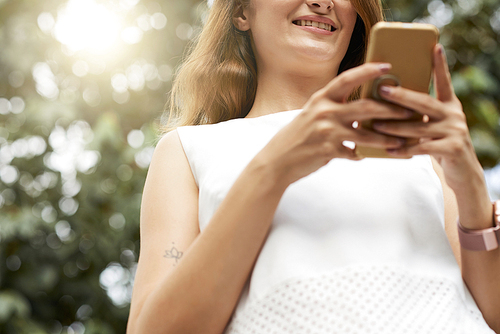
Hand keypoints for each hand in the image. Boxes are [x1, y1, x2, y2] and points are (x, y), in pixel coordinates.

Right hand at [255, 63, 411, 185]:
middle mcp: (324, 112)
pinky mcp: (328, 151)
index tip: (387, 67)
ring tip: (401, 140)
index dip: (369, 71)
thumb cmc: (297, 135)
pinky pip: (354, 152)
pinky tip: (370, 155)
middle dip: (391, 109)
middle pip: (366, 106)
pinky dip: (363, 154)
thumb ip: (334, 108)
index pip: (348, 78)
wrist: (277, 160)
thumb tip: (363, 108)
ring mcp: (327, 132)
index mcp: (321, 98)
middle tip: (408, 110)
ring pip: (366, 133)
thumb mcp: (312, 114)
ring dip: (386, 138)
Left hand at [370, 44, 483, 189]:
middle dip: (401, 96)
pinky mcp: (453, 148)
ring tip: (375, 125)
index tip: (435, 46)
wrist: (462, 171)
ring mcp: (455, 131)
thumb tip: (388, 103)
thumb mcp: (432, 126)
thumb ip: (419, 115)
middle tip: (382, 90)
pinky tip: (388, 150)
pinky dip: (404, 149)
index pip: (444, 82)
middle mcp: (454, 115)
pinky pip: (423, 147)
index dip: (440, 65)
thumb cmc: (439, 145)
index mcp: (449, 105)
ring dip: (395, 127)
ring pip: (419, 127)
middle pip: (424, 102)